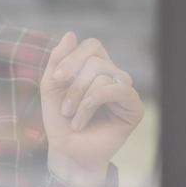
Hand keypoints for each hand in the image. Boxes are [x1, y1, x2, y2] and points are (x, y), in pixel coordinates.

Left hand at [40, 31, 144, 186]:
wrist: (67, 152)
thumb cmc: (59, 121)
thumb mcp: (51, 86)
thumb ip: (57, 60)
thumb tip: (71, 34)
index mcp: (96, 68)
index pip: (92, 45)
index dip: (72, 58)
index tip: (55, 79)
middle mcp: (113, 76)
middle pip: (95, 58)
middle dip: (73, 81)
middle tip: (64, 107)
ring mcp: (125, 90)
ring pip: (102, 73)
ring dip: (79, 97)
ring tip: (72, 117)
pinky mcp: (134, 107)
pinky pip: (116, 88)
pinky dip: (92, 102)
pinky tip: (82, 120)